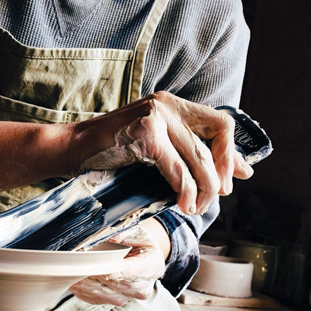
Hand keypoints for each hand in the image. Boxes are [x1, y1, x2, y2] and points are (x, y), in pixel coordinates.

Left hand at [68, 224, 165, 305]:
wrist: (147, 259)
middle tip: (70, 261)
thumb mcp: (139, 232)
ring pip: (98, 293)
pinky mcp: (111, 301)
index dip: (104, 265)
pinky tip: (70, 277)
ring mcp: (125, 298)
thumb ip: (124, 233)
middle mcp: (139, 289)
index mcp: (149, 268)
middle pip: (108, 283)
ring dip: (81, 282)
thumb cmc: (142, 243)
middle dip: (89, 271)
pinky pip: (92, 297)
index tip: (86, 258)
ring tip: (66, 270)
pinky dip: (80, 288)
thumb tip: (108, 238)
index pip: (124, 271)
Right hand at [72, 91, 253, 215]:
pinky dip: (184, 191)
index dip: (232, 151)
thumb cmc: (106, 151)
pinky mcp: (146, 135)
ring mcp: (156, 117)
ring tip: (196, 207)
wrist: (71, 148)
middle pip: (216, 137)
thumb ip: (180, 150)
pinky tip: (182, 204)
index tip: (240, 174)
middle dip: (222, 171)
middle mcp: (167, 105)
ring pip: (198, 158)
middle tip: (217, 195)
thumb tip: (217, 173)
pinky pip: (177, 170)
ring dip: (203, 189)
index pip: (218, 122)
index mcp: (171, 104)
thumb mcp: (149, 143)